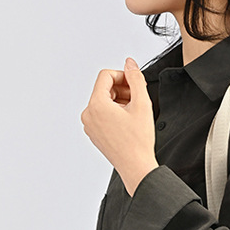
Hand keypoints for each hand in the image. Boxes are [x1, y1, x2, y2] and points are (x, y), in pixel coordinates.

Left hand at [80, 57, 158, 195]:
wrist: (135, 166)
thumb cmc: (138, 141)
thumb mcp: (142, 103)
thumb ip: (135, 78)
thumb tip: (130, 63)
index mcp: (96, 105)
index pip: (105, 76)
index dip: (122, 75)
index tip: (134, 83)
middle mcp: (88, 114)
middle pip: (103, 89)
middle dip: (122, 89)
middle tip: (138, 98)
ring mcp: (89, 125)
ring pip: (103, 101)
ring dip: (119, 101)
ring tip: (134, 111)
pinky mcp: (93, 133)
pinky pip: (101, 114)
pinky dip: (114, 112)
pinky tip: (128, 121)